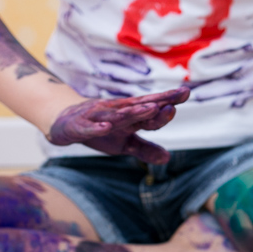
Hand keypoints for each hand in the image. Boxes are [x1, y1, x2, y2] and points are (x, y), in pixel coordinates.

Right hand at [46, 87, 190, 164]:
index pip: (152, 108)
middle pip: (140, 107)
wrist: (66, 123)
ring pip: (118, 115)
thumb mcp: (124, 143)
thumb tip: (167, 158)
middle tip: (177, 98)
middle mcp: (117, 112)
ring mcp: (98, 116)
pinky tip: (106, 127)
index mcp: (130, 117)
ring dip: (133, 112)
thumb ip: (145, 149)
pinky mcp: (81, 125)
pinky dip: (98, 127)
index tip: (186, 93)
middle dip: (157, 102)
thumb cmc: (100, 129)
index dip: (168, 101)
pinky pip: (90, 127)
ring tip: (150, 108)